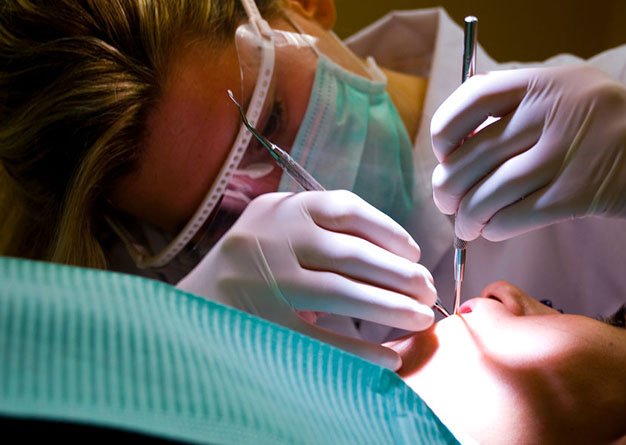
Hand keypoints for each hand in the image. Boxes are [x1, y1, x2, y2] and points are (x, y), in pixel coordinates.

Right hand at [177, 190, 436, 369]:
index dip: (391, 231)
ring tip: (419, 318)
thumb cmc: (254, 259)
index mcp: (286, 207)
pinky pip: (322, 339)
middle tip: (428, 292)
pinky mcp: (265, 324)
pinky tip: (387, 358)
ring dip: (390, 308)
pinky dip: (359, 350)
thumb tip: (397, 255)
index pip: (349, 209)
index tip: (415, 254)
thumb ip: (325, 226)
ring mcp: (268, 282)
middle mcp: (276, 238)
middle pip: (354, 254)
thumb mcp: (281, 224)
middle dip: (400, 275)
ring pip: (343, 293)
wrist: (196, 301)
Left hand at [430, 65, 625, 252]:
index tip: (443, 152)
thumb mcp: (577, 102)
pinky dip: (496, 227)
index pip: (475, 96)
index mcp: (552, 79)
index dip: (447, 128)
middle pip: (476, 152)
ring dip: (469, 214)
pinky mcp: (582, 194)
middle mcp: (558, 109)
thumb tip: (456, 145)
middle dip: (450, 184)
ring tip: (464, 225)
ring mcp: (571, 151)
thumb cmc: (622, 139)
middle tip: (446, 201)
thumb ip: (524, 110)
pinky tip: (492, 232)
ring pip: (493, 190)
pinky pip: (517, 214)